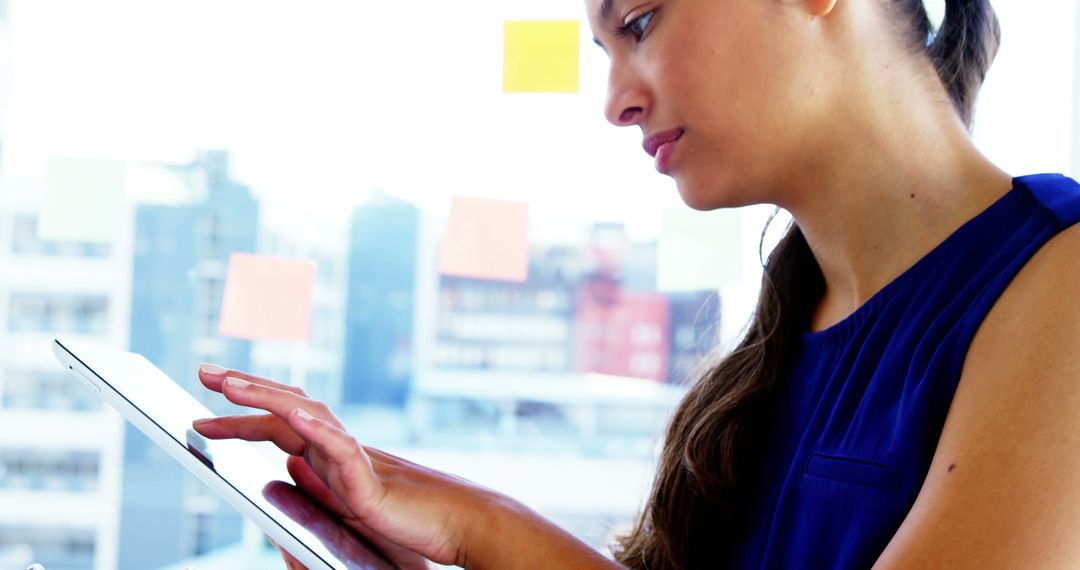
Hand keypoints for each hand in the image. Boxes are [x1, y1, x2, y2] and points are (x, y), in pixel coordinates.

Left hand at [190, 365, 497, 567]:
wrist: (465, 524)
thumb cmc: (417, 521)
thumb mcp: (353, 506)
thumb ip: (320, 487)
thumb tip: (286, 467)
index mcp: (335, 457)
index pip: (283, 423)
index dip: (246, 411)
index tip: (208, 406)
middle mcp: (343, 449)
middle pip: (288, 406)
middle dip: (244, 387)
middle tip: (205, 371)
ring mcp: (358, 461)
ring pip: (307, 416)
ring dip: (265, 397)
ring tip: (227, 385)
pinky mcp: (372, 483)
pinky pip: (341, 448)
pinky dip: (315, 426)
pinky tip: (290, 412)